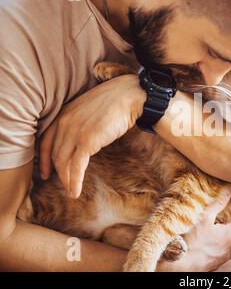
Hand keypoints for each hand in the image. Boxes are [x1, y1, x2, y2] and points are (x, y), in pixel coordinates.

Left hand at [39, 74, 145, 197]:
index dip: (44, 159)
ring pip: (64, 163)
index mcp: (63, 115)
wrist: (128, 96)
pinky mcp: (86, 142)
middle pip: (55, 155)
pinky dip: (74, 182)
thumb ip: (79, 122)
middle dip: (58, 173)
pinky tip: (75, 191)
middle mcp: (64, 124)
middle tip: (63, 185)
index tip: (46, 172)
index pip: (45, 141)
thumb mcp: (89, 109)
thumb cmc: (114, 102)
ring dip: (66, 181)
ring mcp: (74, 133)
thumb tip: (81, 138)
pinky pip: (76, 167)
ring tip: (71, 192)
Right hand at [157, 188, 230, 271]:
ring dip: (221, 234)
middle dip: (227, 222)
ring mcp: (223, 257)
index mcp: (230, 234)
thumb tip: (229, 190)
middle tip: (218, 215)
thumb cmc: (191, 240)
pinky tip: (205, 240)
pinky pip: (219, 250)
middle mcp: (230, 247)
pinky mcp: (215, 264)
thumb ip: (218, 203)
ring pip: (226, 241)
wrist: (179, 265)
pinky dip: (215, 244)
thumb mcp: (204, 217)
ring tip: (210, 228)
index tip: (230, 203)